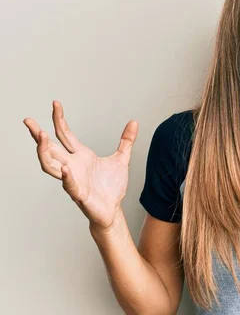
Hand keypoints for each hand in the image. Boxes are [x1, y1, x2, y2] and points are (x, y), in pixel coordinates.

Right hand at [23, 100, 138, 230]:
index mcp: (81, 155)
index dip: (59, 119)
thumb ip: (126, 141)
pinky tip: (66, 168)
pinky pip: (69, 185)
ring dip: (44, 153)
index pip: (65, 134)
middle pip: (50, 148)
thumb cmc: (111, 187)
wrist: (113, 210)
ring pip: (51, 166)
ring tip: (41, 138)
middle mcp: (72, 165)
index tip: (55, 104)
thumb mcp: (122, 159)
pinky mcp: (79, 194)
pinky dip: (67, 177)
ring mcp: (73, 179)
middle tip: (29, 121)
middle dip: (39, 135)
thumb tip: (134, 122)